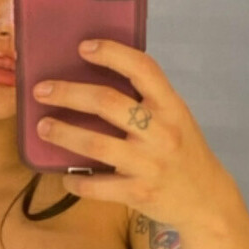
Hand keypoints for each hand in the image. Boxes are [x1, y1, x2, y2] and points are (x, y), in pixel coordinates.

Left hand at [32, 37, 228, 226]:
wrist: (207, 200)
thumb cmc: (184, 152)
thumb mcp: (176, 118)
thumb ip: (148, 100)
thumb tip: (99, 76)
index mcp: (171, 107)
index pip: (143, 69)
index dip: (112, 53)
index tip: (83, 47)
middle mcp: (161, 132)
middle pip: (108, 103)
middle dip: (69, 93)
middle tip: (41, 90)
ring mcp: (149, 164)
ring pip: (96, 144)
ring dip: (64, 133)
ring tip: (43, 127)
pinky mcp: (138, 193)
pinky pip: (98, 186)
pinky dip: (77, 181)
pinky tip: (65, 176)